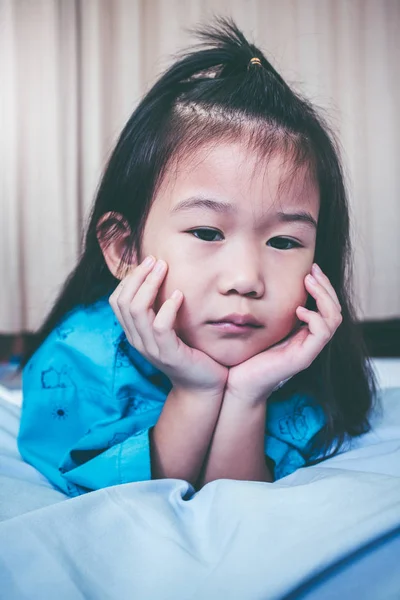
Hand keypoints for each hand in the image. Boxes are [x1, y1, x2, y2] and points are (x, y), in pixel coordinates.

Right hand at [109, 256, 227, 395]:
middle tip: (155, 260)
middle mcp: (137, 340)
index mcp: (134, 333)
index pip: (117, 301)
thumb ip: (160, 310)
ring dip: (150, 284)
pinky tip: (179, 295)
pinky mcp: (168, 354)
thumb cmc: (190, 354)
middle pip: (123, 301)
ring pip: (137, 310)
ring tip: (164, 269)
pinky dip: (168, 307)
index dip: (128, 279)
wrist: (202, 387)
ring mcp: (151, 349)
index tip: (147, 263)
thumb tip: (160, 279)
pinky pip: (160, 326)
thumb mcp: (169, 330)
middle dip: (138, 276)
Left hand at [225, 263, 342, 403]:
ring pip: (333, 320)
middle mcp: (310, 341)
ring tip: (308, 282)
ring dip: (324, 297)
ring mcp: (309, 350)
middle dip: (326, 286)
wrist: (238, 383)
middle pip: (335, 310)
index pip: (327, 306)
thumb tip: (270, 283)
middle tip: (313, 269)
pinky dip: (315, 318)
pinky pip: (322, 335)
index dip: (323, 286)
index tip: (311, 268)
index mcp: (304, 332)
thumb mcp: (263, 325)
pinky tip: (299, 310)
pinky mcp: (303, 359)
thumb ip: (273, 309)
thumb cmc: (247, 354)